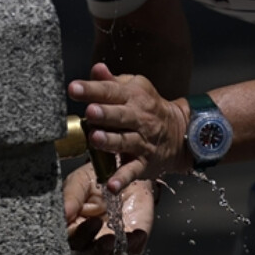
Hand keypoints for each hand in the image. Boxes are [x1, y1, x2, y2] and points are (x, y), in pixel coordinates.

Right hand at [63, 164, 154, 254]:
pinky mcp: (130, 243)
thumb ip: (71, 197)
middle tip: (103, 231)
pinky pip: (132, 252)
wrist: (126, 171)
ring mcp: (110, 244)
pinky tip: (138, 234)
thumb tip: (63, 214)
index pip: (71, 240)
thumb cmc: (96, 179)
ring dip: (114, 252)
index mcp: (73, 227)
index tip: (90, 222)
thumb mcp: (80, 182)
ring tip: (119, 237)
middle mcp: (89, 240)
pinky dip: (135, 245)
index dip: (78, 235)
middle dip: (96, 248)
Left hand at [68, 63, 190, 192]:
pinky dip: (122, 179)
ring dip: (110, 141)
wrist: (181, 132)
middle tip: (90, 111)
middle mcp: (140, 118)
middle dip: (105, 114)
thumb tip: (96, 69)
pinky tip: (111, 185)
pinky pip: (132, 171)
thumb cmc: (148, 108)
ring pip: (126, 141)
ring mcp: (142, 142)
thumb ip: (111, 82)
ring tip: (95, 138)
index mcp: (134, 97)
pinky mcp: (144, 163)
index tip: (74, 88)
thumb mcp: (134, 89)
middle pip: (121, 116)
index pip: (111, 91)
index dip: (92, 89)